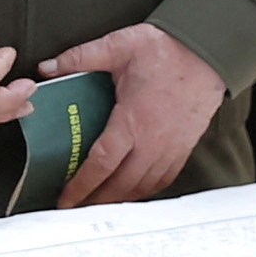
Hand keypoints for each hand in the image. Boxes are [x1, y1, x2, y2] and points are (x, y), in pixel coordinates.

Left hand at [41, 22, 225, 206]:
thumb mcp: (119, 46)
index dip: (81, 186)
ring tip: (99, 204)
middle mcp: (153, 141)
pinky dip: (145, 190)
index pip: (101, 164)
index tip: (65, 199)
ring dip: (119, 199)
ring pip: (142, 186)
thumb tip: (47, 68)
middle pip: (120, 184)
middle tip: (75, 209)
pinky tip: (132, 191)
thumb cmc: (167, 49)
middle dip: (95, 201)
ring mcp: (171, 147)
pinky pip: (163, 179)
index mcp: (133, 120)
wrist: (209, 52)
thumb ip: (80, 58)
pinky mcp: (184, 147)